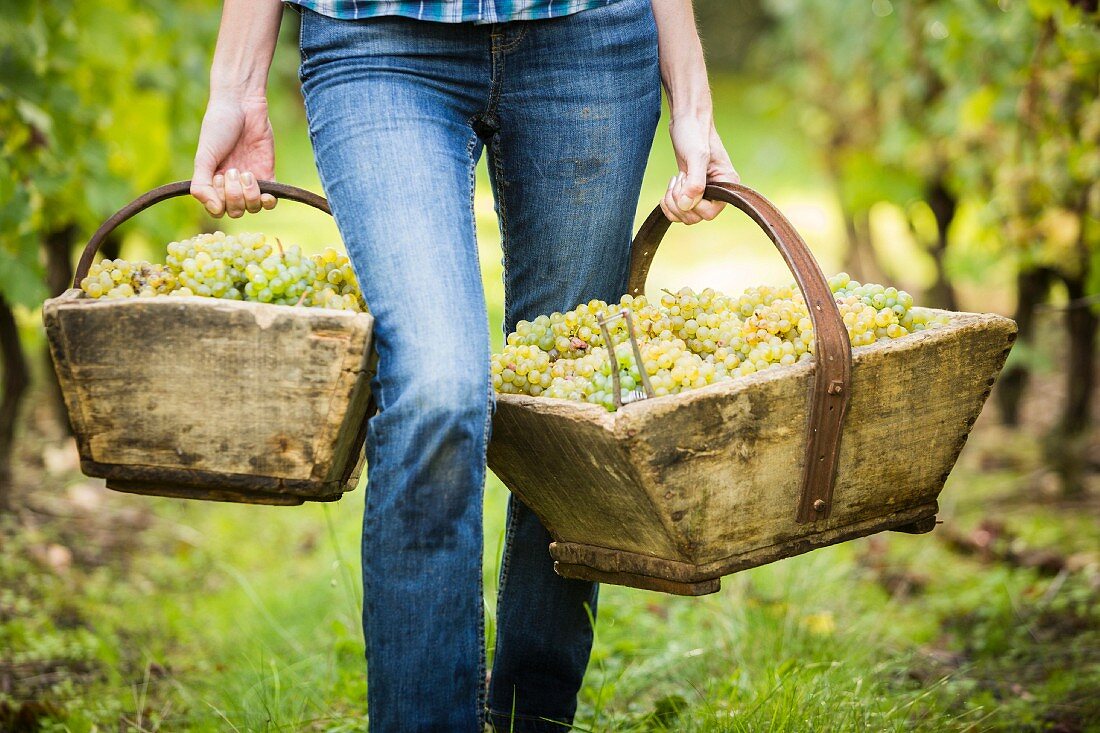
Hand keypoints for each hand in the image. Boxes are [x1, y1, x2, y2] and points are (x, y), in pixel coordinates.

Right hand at [190, 95, 276, 217]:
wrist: (242, 106)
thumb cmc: (218, 128)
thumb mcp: (204, 157)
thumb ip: (202, 184)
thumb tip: (214, 209)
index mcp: (213, 182)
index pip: (217, 209)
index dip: (219, 201)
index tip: (218, 178)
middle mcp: (231, 186)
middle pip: (236, 211)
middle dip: (234, 195)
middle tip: (232, 170)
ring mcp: (250, 183)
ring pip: (253, 208)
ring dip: (250, 195)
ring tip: (246, 173)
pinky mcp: (268, 176)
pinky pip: (270, 201)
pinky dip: (268, 201)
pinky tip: (266, 193)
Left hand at [661, 115, 739, 224]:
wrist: (687, 120)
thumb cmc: (695, 133)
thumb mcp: (696, 156)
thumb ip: (695, 183)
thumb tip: (686, 206)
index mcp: (727, 185)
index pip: (708, 213)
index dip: (692, 204)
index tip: (686, 180)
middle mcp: (718, 192)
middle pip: (695, 218)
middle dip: (679, 202)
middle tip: (678, 179)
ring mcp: (704, 192)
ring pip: (685, 215)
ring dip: (673, 202)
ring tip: (675, 180)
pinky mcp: (691, 190)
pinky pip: (679, 209)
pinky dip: (669, 203)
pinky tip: (670, 186)